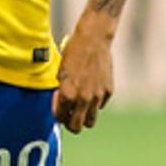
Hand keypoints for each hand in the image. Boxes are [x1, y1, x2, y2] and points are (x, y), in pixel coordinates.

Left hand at [53, 17, 114, 133]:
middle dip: (70, 124)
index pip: (60, 118)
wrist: (93, 39)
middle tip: (68, 116)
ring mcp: (98, 96)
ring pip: (91, 121)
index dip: (57, 114)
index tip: (58, 106)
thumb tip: (63, 104)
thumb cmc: (73, 52)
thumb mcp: (60, 71)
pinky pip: (101, 105)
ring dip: (84, 117)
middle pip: (77, 127)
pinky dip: (95, 103)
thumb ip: (61, 91)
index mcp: (68, 94)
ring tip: (80, 108)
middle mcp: (83, 98)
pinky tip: (91, 89)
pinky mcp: (108, 91)